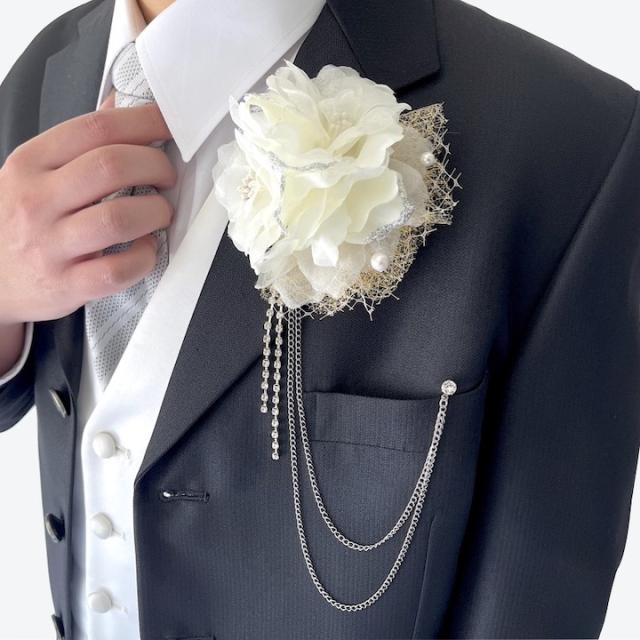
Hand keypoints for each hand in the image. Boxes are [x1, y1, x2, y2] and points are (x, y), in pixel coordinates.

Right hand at [0, 95, 175, 324]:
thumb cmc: (23, 221)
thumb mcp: (37, 173)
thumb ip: (80, 142)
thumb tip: (121, 102)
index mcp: (32, 163)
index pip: (95, 128)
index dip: (144, 122)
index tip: (170, 125)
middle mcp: (36, 201)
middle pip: (111, 167)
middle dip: (156, 166)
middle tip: (167, 177)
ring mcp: (50, 245)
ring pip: (119, 218)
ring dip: (156, 212)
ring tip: (160, 213)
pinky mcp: (66, 284)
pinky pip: (117, 270)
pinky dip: (144, 257)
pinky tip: (144, 249)